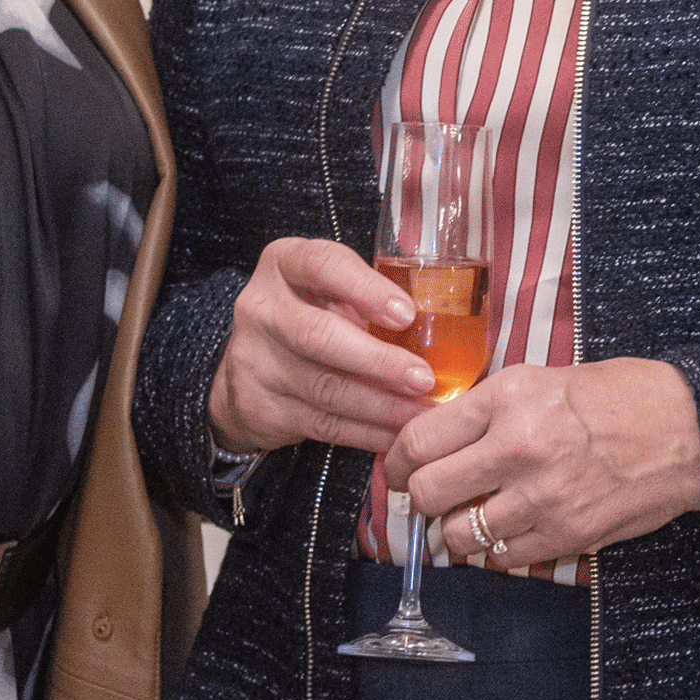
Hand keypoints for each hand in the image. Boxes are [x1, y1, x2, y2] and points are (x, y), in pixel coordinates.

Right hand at [207, 236, 434, 457]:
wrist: (250, 365)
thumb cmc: (313, 313)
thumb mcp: (332, 288)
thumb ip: (372, 295)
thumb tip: (448, 324)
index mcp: (285, 263)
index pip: (322, 265)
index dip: (366, 290)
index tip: (407, 315)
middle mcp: (262, 308)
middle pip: (318, 336)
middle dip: (378, 362)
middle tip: (424, 379)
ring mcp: (254, 360)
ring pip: (324, 388)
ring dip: (381, 407)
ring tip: (423, 414)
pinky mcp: (258, 407)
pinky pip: (321, 424)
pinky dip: (366, 433)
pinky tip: (397, 435)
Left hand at [389, 357, 699, 566]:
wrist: (690, 431)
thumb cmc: (621, 397)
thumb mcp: (546, 379)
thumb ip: (490, 409)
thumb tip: (438, 440)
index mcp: (509, 398)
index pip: (419, 439)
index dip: (397, 460)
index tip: (398, 468)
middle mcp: (518, 446)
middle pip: (426, 493)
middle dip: (420, 499)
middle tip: (432, 496)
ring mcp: (541, 496)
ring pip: (457, 535)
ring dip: (458, 530)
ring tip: (475, 515)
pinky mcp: (565, 534)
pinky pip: (500, 558)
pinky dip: (496, 550)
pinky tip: (513, 528)